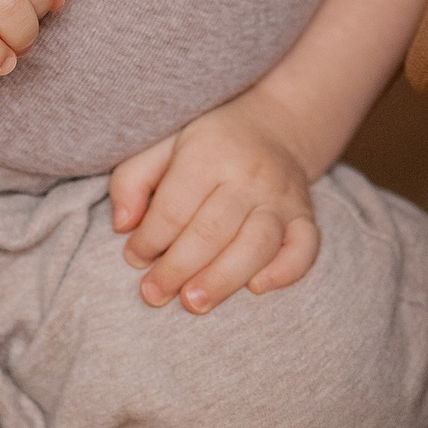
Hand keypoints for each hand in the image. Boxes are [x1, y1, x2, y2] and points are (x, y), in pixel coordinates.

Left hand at [108, 91, 319, 313]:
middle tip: (153, 295)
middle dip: (178, 269)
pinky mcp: (305, 216)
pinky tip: (257, 288)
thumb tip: (122, 225)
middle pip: (212, 231)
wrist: (276, 125)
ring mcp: (281, 198)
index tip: (134, 258)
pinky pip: (304, 248)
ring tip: (194, 302)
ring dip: (223, 279)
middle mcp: (249, 175)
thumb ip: (132, 180)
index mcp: (209, 154)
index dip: (148, 239)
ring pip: (256, 245)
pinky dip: (285, 272)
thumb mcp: (163, 145)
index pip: (174, 207)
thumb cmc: (209, 144)